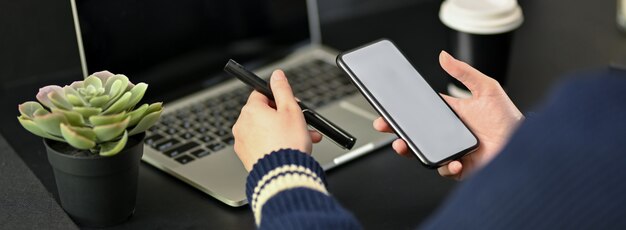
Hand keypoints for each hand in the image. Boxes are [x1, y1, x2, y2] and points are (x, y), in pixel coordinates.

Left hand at [232, 70, 322, 171]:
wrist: (283, 175)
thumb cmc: (288, 143)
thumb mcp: (291, 109)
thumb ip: (282, 89)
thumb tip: (276, 75)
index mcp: (251, 110)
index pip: (261, 94)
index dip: (278, 98)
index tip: (290, 105)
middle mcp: (242, 125)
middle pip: (264, 113)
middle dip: (285, 117)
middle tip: (301, 122)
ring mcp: (242, 142)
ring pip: (265, 130)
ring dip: (284, 131)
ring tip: (304, 138)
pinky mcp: (246, 157)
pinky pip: (262, 144)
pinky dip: (276, 144)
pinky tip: (291, 148)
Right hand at [373, 51, 523, 179]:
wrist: (526, 143)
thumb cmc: (508, 118)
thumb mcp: (486, 88)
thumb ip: (464, 72)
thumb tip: (444, 56)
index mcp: (449, 116)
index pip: (420, 113)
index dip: (403, 113)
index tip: (389, 110)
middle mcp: (447, 135)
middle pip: (415, 134)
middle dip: (397, 132)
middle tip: (386, 127)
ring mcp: (452, 152)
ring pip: (424, 153)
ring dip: (411, 151)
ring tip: (404, 145)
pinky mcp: (460, 168)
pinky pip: (446, 169)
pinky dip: (446, 167)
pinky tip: (453, 161)